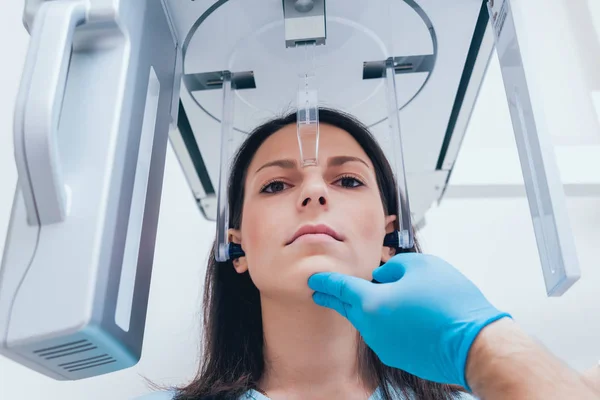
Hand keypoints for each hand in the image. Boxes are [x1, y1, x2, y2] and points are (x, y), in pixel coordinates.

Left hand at [307, 253, 510, 389]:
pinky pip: (386, 333)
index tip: (313, 279)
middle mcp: (372, 329)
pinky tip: (405, 315)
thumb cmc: (450, 303)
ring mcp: (384, 346)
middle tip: (320, 291)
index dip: (325, 281)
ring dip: (370, 307)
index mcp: (372, 304)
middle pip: (348, 307)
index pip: (340, 288)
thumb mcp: (420, 266)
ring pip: (369, 320)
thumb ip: (392, 267)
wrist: (475, 344)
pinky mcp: (399, 357)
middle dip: (334, 297)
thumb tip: (382, 276)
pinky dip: (388, 321)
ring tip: (386, 296)